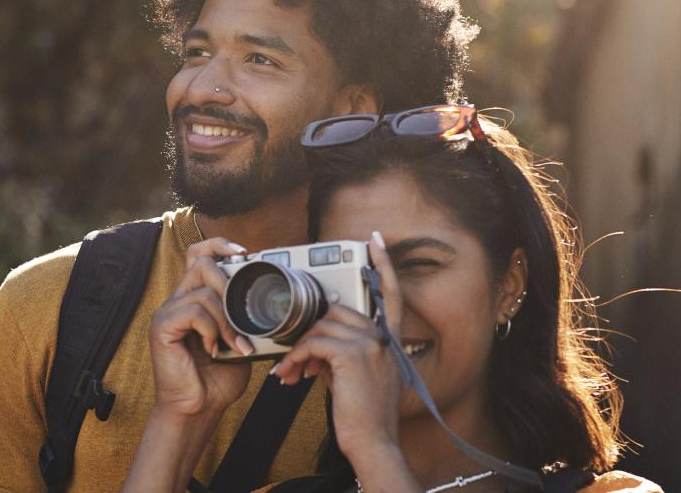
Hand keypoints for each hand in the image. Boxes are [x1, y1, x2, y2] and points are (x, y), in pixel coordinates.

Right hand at [149, 237, 255, 418]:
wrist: (198, 409)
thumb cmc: (217, 379)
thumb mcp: (240, 341)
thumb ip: (245, 318)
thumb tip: (269, 301)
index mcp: (194, 300)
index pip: (198, 254)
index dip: (219, 245)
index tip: (244, 252)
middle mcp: (177, 301)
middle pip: (201, 263)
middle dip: (230, 285)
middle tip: (242, 316)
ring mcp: (167, 312)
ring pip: (204, 291)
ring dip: (228, 320)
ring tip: (234, 345)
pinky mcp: (161, 327)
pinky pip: (195, 312)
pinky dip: (212, 331)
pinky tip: (213, 350)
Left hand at [270, 232, 405, 452]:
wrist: (372, 442)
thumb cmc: (363, 415)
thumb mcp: (357, 376)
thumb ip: (343, 352)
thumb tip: (315, 344)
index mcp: (388, 340)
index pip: (390, 294)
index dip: (383, 265)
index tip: (374, 239)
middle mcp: (382, 337)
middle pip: (336, 310)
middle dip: (309, 332)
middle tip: (293, 359)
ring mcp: (370, 344)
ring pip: (320, 326)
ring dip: (298, 350)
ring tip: (290, 374)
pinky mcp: (352, 355)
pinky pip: (313, 343)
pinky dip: (296, 358)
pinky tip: (291, 376)